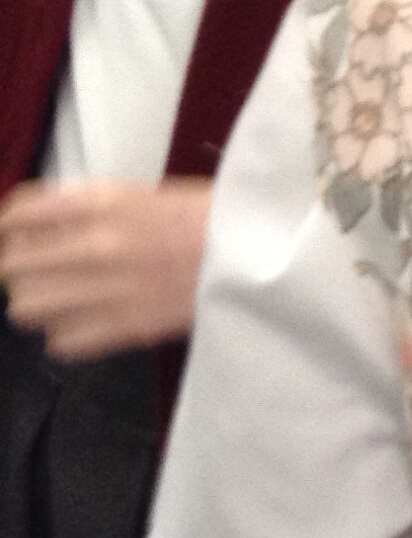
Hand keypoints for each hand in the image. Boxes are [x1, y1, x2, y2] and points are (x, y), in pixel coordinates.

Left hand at [0, 178, 213, 357]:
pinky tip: (84, 321)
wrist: (261, 257)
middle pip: (13, 266)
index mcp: (102, 202)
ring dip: (38, 302)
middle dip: (21, 267)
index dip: (9, 226)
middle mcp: (94, 245)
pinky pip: (60, 342)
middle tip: (42, 268)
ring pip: (26, 308)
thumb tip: (42, 230)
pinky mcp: (126, 329)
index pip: (19, 213)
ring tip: (62, 297)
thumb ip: (91, 210)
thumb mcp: (145, 195)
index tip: (16, 234)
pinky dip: (65, 334)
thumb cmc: (211, 219)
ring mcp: (107, 291)